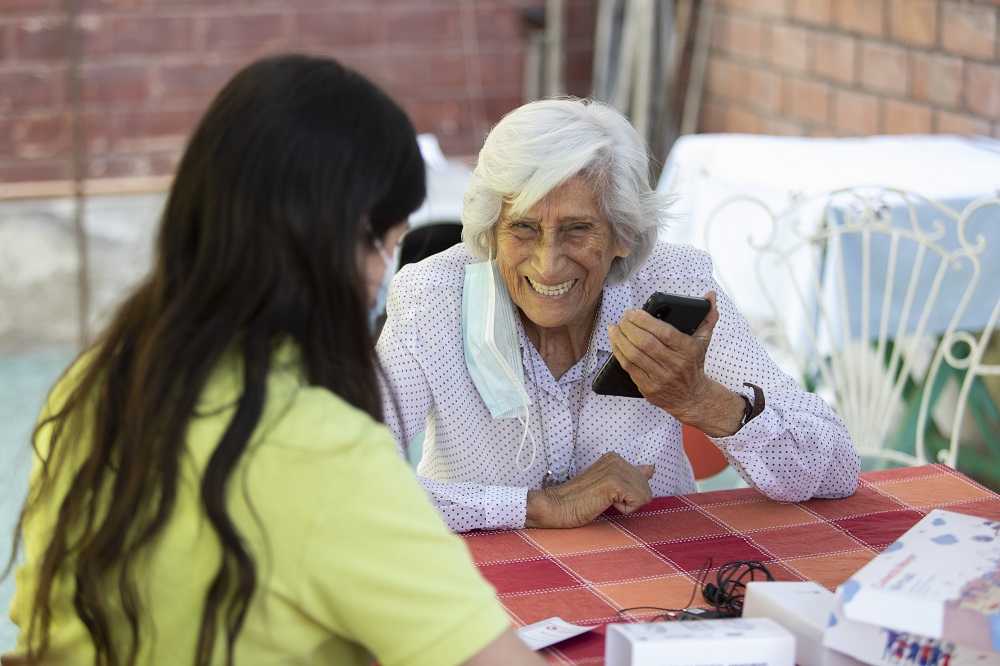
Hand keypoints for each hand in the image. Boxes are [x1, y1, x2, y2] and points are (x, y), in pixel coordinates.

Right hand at [524, 452, 653, 528]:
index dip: (629, 494)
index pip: (643, 478)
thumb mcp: (609, 484)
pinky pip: (637, 501)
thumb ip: (630, 475)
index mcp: (614, 458)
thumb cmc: (578, 500)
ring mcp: (615, 469)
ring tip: (604, 501)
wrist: (557, 506)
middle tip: (604, 499)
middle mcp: (616, 459)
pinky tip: (606, 504)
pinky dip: (625, 509)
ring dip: (627, 505)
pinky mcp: (614, 483)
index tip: (608, 494)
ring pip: (644, 495)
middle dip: (630, 500)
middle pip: (646, 488)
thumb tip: (651, 468)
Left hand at [608, 291, 743, 436]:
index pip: (664, 333)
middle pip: (646, 343)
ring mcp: (660, 378)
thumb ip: (708, 316)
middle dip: (629, 328)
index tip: (633, 311)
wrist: (692, 397)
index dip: (645, 320)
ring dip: (620, 339)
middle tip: (623, 319)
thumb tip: (710, 295)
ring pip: (634, 355)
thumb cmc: (694, 365)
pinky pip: (629, 367)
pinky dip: (618, 352)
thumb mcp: (703, 341)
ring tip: (614, 328)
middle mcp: (675, 365)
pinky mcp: (648, 388)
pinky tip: (615, 342)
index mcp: (688, 350)